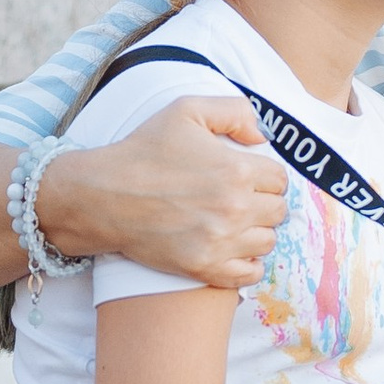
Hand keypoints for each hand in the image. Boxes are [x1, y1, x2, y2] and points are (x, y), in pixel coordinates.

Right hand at [38, 97, 290, 286]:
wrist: (103, 195)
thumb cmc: (144, 151)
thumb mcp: (187, 109)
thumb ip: (235, 111)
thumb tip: (263, 136)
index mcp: (236, 170)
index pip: (280, 179)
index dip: (265, 176)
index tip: (247, 176)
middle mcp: (234, 208)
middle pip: (278, 212)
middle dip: (263, 202)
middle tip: (240, 198)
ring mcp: (220, 242)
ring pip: (267, 242)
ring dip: (256, 231)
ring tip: (233, 222)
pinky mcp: (204, 268)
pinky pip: (250, 274)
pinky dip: (247, 263)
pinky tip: (232, 248)